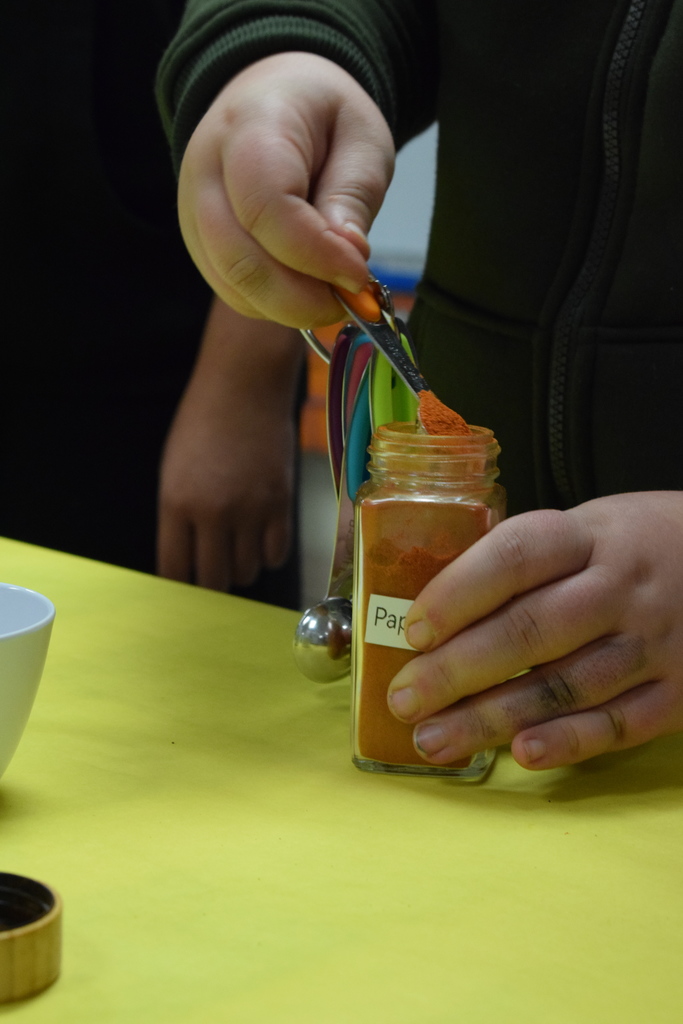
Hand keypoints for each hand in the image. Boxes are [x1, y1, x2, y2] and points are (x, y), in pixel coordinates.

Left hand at [157, 297, 303, 590]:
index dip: (179, 584)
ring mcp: (250, 511)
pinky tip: (262, 542)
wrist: (244, 386)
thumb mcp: (172, 469)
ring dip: (241, 569)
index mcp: (176, 503)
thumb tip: (187, 557)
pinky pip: (277, 554)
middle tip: (213, 573)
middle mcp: (213, 513)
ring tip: (238, 554)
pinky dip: (269, 556)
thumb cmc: (202, 421)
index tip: (184, 585)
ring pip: (247, 572)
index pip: (174, 569)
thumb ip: (177, 514)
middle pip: (214, 579)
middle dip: (211, 583)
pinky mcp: (281, 504)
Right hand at [177, 52, 394, 326]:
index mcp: (249, 127)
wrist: (270, 96)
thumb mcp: (360, 136)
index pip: (266, 207)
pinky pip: (234, 293)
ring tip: (335, 292)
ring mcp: (194, 214)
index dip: (315, 254)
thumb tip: (349, 255)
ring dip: (291, 306)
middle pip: (238, 259)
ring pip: (233, 285)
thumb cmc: (321, 117)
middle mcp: (205, 172)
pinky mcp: (200, 247)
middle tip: (352, 300)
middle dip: (301, 298)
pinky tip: (309, 287)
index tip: (359, 275)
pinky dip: (276, 305)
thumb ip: (354, 194)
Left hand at [387, 492, 682, 769]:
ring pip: (565, 685)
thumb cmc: (636, 546)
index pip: (516, 557)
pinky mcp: (679, 693)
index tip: (413, 630)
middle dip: (457, 670)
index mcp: (591, 535)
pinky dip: (569, 742)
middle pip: (531, 630)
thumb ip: (526, 563)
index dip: (459, 593)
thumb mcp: (589, 526)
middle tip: (404, 700)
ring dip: (493, 718)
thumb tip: (437, 612)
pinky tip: (521, 754)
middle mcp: (622, 588)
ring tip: (435, 739)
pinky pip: (619, 724)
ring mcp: (654, 643)